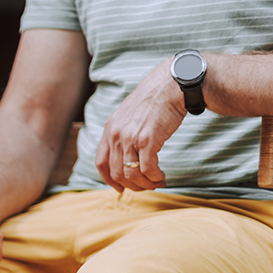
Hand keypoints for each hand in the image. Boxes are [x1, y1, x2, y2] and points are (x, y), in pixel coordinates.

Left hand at [95, 56, 187, 191]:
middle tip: (145, 186)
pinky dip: (154, 178)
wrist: (171, 84)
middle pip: (116, 173)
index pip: (101, 162)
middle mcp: (116, 135)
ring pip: (131, 175)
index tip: (120, 187)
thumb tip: (127, 151)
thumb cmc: (155, 99)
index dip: (109, 179)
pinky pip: (147, 169)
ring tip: (156, 183)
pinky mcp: (147, 141)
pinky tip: (161, 177)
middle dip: (132, 185)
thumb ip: (123, 131)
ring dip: (144, 184)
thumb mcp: (129, 113)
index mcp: (109, 129)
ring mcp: (130, 138)